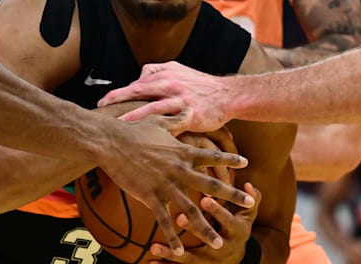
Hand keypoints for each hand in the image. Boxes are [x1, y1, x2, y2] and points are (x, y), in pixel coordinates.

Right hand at [97, 112, 252, 255]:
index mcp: (182, 152)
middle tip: (249, 204)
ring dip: (206, 228)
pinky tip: (179, 250)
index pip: (212, 156)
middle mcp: (179, 170)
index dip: (229, 160)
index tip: (246, 164)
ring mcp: (166, 184)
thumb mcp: (158, 121)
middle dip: (232, 196)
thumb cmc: (132, 130)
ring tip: (218, 243)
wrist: (111, 142)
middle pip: (211, 185)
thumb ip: (177, 120)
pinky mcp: (150, 196)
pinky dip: (172, 237)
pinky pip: (164, 221)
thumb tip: (189, 110)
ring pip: (191, 210)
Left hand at [98, 62, 234, 132]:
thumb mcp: (178, 70)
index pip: (135, 84)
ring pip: (152, 108)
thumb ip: (157, 72)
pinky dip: (157, 131)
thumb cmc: (200, 85)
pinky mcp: (190, 115)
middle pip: (138, 91)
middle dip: (117, 100)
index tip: (101, 103)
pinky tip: (146, 140)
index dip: (117, 93)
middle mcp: (169, 85)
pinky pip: (171, 124)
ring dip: (133, 116)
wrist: (228, 95)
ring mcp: (180, 100)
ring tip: (117, 125)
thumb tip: (138, 79)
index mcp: (164, 75)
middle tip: (100, 110)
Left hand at [147, 183, 261, 262]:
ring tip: (154, 246)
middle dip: (193, 229)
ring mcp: (209, 262)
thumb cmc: (237, 228)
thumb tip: (249, 185)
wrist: (237, 260)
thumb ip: (251, 201)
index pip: (227, 220)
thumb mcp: (247, 216)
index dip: (217, 211)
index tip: (205, 198)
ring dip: (171, 254)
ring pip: (190, 260)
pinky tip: (150, 261)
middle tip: (179, 217)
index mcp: (236, 232)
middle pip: (207, 241)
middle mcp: (223, 249)